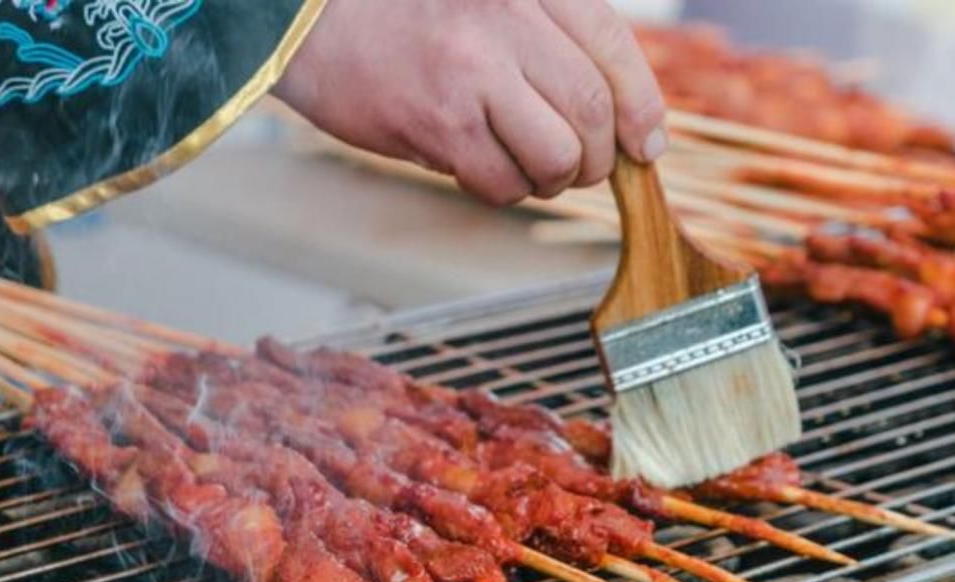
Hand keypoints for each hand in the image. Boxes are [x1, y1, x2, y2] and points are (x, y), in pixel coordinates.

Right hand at [274, 0, 665, 205]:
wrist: (308, 22)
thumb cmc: (401, 15)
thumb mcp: (488, 4)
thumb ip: (550, 43)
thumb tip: (621, 121)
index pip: (614, 50)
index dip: (642, 108)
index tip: (646, 144)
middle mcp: (507, 21)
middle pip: (594, 111)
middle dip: (598, 157)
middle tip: (578, 165)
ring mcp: (472, 74)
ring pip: (555, 157)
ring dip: (552, 179)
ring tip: (525, 166)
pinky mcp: (437, 124)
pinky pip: (501, 184)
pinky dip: (502, 190)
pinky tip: (476, 165)